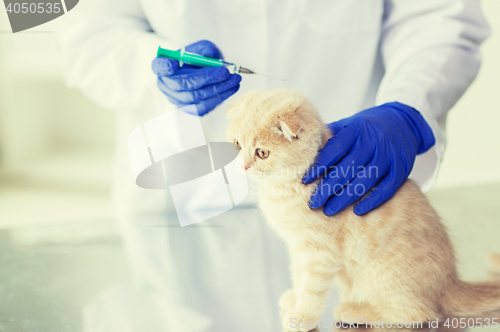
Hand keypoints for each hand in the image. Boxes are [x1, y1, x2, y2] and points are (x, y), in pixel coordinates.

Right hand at [151, 40, 240, 115]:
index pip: (158, 66)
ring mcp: (176, 99)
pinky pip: (204, 106)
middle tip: (226, 72)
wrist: (199, 73)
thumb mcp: (200, 49)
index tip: (172, 63)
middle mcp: (166, 84)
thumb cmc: (196, 59)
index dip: (164, 66)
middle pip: (184, 84)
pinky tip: (231, 89)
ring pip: (197, 97)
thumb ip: (204, 49)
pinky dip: (220, 97)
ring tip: (235, 79)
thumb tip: (212, 56)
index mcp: (162, 65)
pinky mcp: (189, 109)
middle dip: (208, 78)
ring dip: (219, 89)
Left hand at [302, 102, 434, 215]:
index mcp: (356, 129)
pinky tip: (357, 211)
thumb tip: (302, 150)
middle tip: (313, 203)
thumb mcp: (348, 124)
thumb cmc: (366, 127)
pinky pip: (387, 188)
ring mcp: (389, 155)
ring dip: (346, 197)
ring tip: (329, 210)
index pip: (335, 149)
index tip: (304, 181)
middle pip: (348, 168)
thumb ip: (329, 137)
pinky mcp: (402, 168)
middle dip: (328, 187)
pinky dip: (372, 201)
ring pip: (366, 180)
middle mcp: (373, 141)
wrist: (404, 121)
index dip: (319, 166)